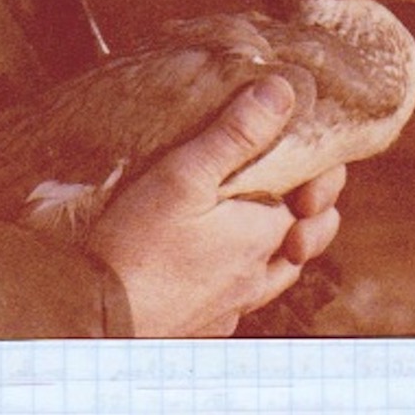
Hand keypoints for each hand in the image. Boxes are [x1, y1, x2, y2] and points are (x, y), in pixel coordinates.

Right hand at [87, 75, 336, 337]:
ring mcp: (234, 305)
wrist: (94, 320)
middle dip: (310, 205)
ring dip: (281, 240)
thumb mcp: (184, 174)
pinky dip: (244, 270)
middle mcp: (259, 276)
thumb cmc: (136, 247)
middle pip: (309, 236)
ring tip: (258, 213)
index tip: (299, 144)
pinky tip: (216, 256)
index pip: (320, 196)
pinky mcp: (206, 323)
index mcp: (265, 234)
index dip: (320, 169)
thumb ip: (236, 133)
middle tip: (288, 181)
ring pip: (279, 270)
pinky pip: (243, 296)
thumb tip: (282, 91)